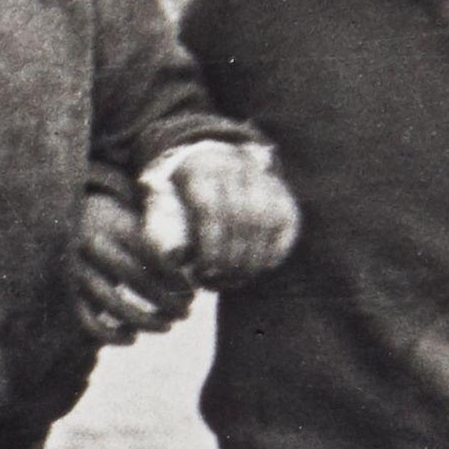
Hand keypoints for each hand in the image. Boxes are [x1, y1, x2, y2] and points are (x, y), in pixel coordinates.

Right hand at [77, 189, 193, 343]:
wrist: (69, 223)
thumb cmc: (117, 225)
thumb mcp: (137, 220)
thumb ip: (165, 239)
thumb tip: (192, 262)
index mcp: (114, 224)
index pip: (151, 253)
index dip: (175, 276)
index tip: (192, 291)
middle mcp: (92, 246)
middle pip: (134, 278)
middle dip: (166, 301)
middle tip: (186, 312)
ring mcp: (77, 271)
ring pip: (111, 303)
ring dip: (144, 320)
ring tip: (167, 326)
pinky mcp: (68, 293)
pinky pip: (87, 321)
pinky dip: (110, 335)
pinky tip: (132, 337)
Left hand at [150, 141, 299, 286]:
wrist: (212, 172)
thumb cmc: (181, 204)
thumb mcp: (162, 212)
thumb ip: (164, 233)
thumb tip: (177, 257)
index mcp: (201, 168)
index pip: (211, 209)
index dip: (210, 246)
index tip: (203, 272)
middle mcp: (236, 166)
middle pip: (241, 218)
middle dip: (231, 258)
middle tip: (219, 282)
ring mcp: (263, 178)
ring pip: (267, 223)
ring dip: (252, 260)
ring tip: (236, 280)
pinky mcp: (283, 194)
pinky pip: (286, 226)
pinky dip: (274, 253)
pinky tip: (258, 269)